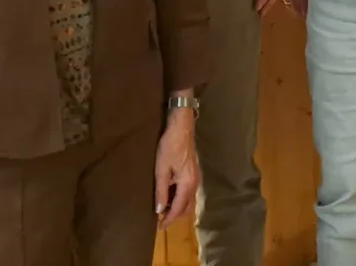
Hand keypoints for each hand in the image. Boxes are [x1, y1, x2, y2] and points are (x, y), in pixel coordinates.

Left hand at [155, 109, 199, 228]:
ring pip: (189, 201)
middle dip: (175, 216)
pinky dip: (181, 199)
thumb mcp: (161, 169)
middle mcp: (195, 184)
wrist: (182, 128)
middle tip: (161, 220)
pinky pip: (189, 193)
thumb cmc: (170, 147)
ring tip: (164, 209)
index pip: (179, 208)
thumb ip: (161, 191)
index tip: (159, 227)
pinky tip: (170, 196)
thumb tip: (160, 210)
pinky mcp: (194, 173)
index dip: (169, 219)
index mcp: (187, 184)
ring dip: (178, 208)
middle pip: (188, 208)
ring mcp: (196, 178)